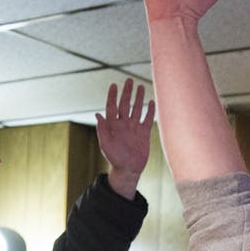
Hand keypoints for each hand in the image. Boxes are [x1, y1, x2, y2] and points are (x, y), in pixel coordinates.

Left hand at [96, 79, 153, 199]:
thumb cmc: (114, 158)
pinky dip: (150, 111)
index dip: (112, 96)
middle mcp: (123, 124)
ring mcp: (134, 128)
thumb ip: (102, 129)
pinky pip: (147, 119)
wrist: (128, 169)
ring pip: (137, 109)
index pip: (112, 106)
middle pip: (125, 104)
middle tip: (129, 80)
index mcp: (113, 125)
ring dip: (139, 98)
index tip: (114, 85)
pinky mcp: (144, 133)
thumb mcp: (105, 144)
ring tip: (141, 86)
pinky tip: (152, 102)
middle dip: (127, 92)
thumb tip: (98, 115)